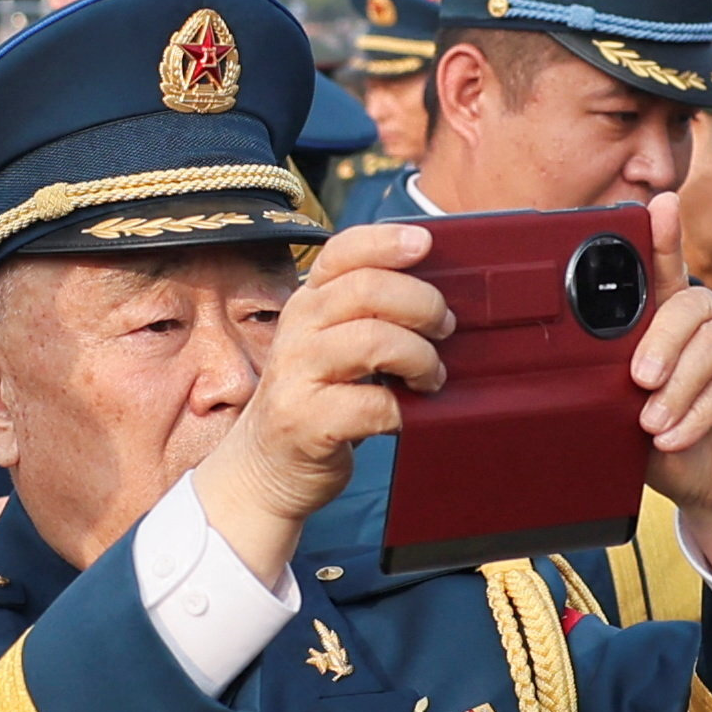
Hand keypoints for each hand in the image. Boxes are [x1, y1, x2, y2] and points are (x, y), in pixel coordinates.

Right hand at [200, 221, 447, 583]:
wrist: (266, 470)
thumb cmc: (320, 401)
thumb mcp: (334, 345)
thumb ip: (370, 315)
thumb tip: (442, 295)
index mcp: (309, 302)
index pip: (342, 251)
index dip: (386, 241)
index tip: (426, 244)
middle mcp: (297, 329)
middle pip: (367, 289)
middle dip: (422, 305)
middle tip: (445, 329)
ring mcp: (297, 374)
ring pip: (373, 340)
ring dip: (420, 357)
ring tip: (431, 378)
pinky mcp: (305, 421)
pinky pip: (370, 404)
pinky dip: (403, 411)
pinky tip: (408, 416)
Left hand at [629, 201, 711, 572]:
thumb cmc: (683, 450)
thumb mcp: (639, 420)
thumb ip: (626, 392)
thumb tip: (613, 377)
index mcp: (679, 326)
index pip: (668, 275)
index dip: (662, 238)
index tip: (656, 206)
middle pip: (691, 302)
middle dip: (660, 338)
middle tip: (638, 379)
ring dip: (679, 384)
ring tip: (654, 422)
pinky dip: (699, 410)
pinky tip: (677, 435)